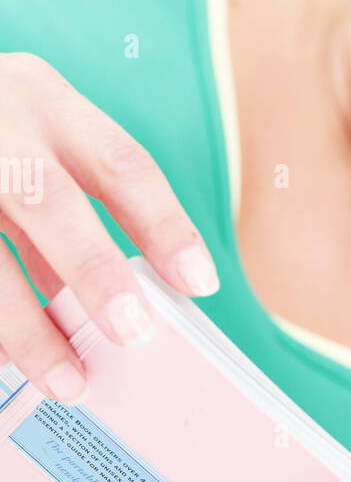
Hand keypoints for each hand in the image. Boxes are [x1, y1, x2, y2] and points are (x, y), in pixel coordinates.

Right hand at [0, 51, 218, 401]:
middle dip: (94, 271)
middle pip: (50, 199)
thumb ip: (63, 213)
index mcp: (43, 100)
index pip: (120, 163)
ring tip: (69, 381)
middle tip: (133, 334)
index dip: (165, 225)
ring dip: (28, 325)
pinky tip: (6, 365)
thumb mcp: (25, 147)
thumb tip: (112, 308)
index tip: (199, 283)